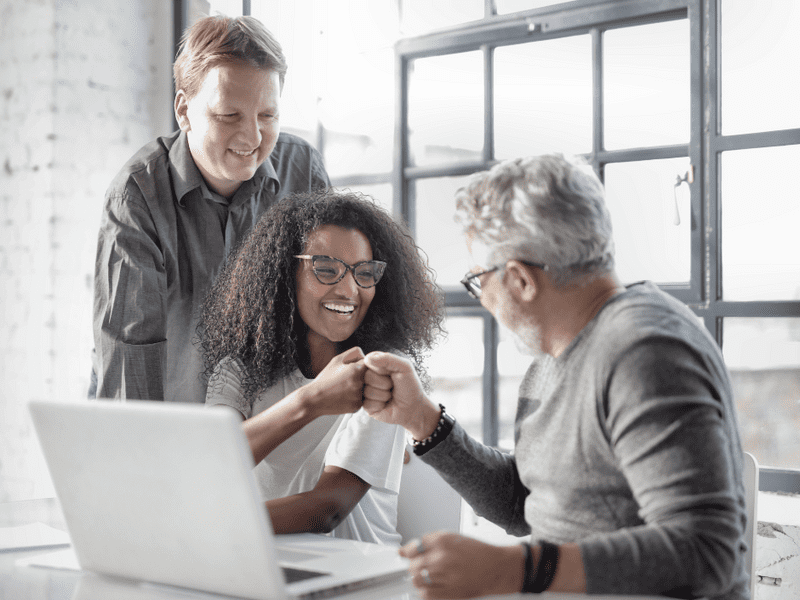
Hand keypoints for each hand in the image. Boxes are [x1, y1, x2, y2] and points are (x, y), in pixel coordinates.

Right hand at [304, 346, 365, 416]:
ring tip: (345, 388)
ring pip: (368, 388)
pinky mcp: (357, 407)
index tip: (352, 369)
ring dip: (361, 387)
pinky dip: (356, 397)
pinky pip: (363, 399)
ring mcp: (359, 396)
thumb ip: (354, 353)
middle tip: (348, 379)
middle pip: (371, 377)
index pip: (370, 364)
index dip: (361, 365)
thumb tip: (366, 356)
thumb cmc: (325, 379)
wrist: (314, 399)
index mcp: (356, 370)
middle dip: (362, 376)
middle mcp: (360, 383)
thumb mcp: (337, 360)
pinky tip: (344, 396)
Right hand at [362, 351, 437, 437]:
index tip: (391, 373)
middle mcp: (369, 377)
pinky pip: (367, 404)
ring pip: (367, 391)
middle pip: (367, 376)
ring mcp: (367, 391)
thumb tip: (367, 359)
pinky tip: (385, 405)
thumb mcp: (404, 367)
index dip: (382, 369)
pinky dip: (379, 405)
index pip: (369, 360)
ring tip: (390, 395)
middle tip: (392, 386)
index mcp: (377, 365)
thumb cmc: (410, 386)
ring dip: (383, 395)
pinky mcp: (366, 406)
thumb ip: (388, 359)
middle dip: (384, 383)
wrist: (414, 408)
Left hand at [400, 532, 523, 599]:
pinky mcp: (450, 593)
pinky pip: (426, 594)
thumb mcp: (453, 538)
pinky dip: (425, 591)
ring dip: (418, 579)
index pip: (412, 548)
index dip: (407, 552)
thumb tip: (408, 549)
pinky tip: (432, 586)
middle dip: (412, 567)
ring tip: (427, 576)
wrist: (496, 568)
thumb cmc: (477, 552)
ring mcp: (445, 576)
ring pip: (417, 581)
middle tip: (420, 566)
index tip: (406, 555)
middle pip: (412, 566)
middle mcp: (442, 558)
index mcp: (442, 541)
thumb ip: (429, 542)